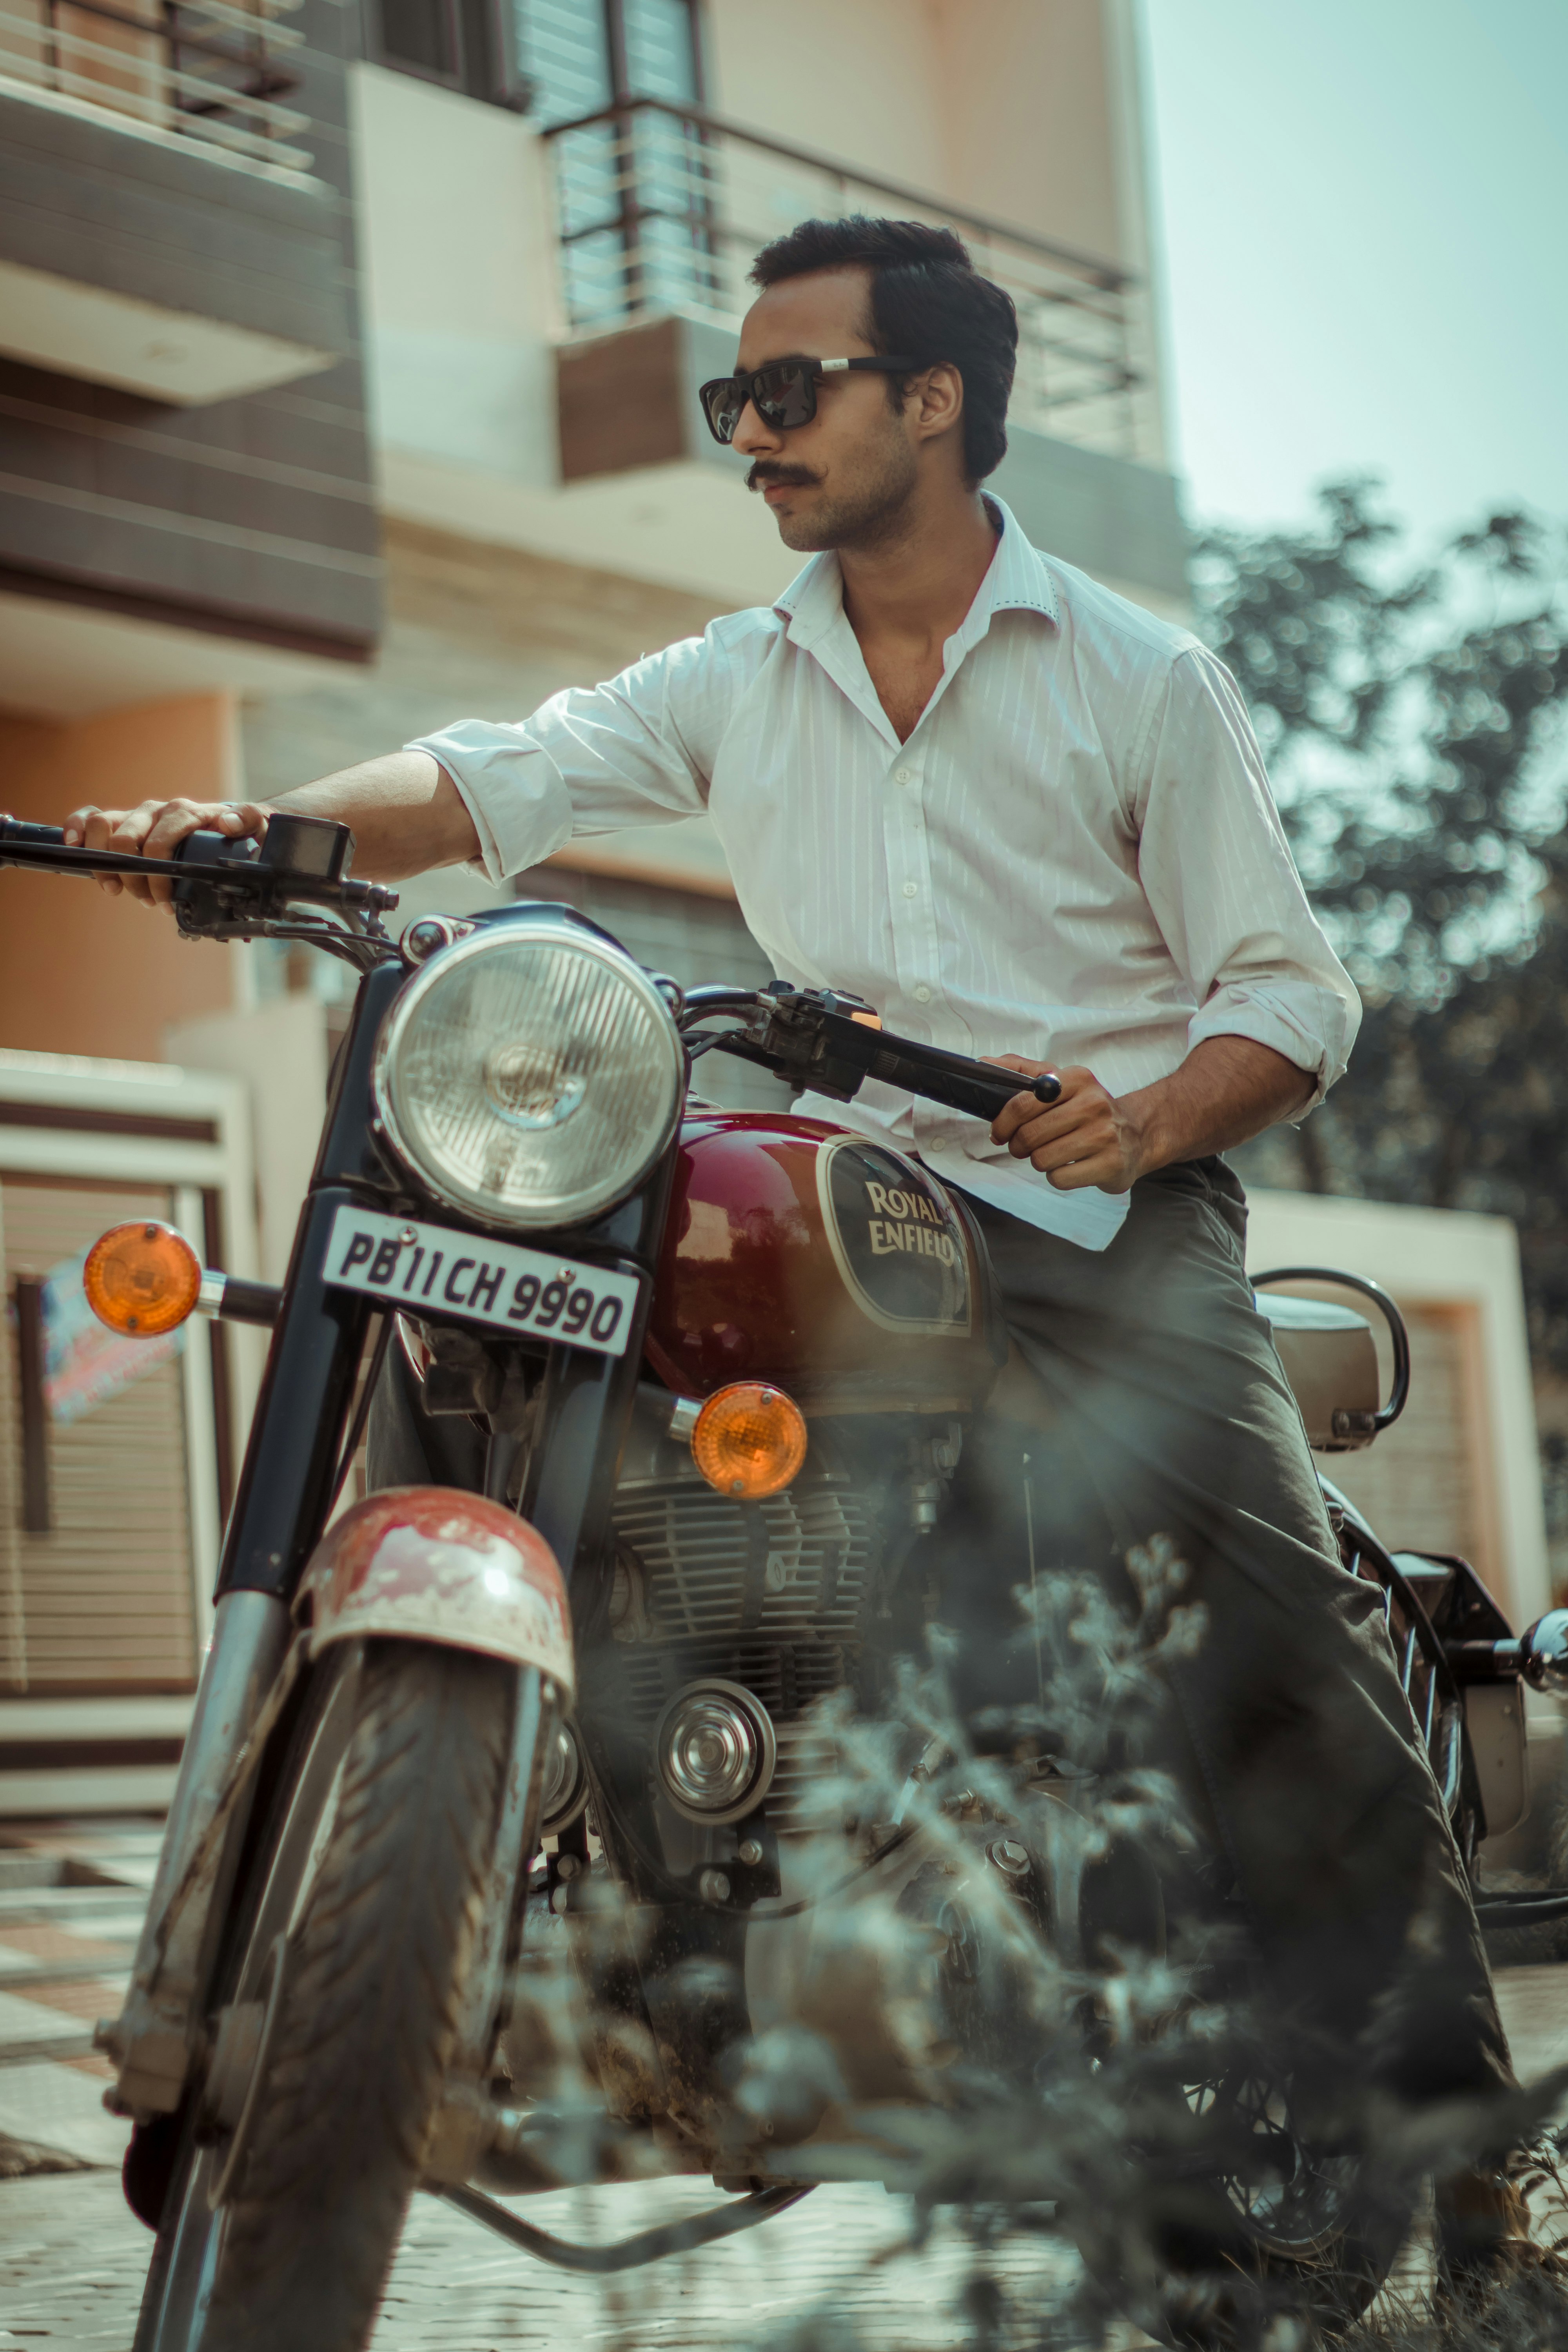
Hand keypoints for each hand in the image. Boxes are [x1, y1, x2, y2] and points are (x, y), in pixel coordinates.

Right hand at [62, 797, 268, 907]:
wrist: (237, 825)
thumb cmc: (243, 832)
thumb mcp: (257, 827)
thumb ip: (248, 821)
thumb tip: (228, 821)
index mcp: (187, 813)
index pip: (158, 842)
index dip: (155, 876)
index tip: (163, 903)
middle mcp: (159, 810)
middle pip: (126, 839)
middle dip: (132, 878)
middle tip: (146, 902)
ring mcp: (140, 814)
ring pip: (104, 826)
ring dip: (104, 864)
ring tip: (117, 890)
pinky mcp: (126, 821)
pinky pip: (93, 817)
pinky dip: (77, 828)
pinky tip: (73, 847)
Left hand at [986, 1057, 1149, 1192]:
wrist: (1136, 1135)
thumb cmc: (1087, 1110)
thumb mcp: (1060, 1081)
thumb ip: (1020, 1070)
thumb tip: (983, 1063)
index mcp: (1077, 1079)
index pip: (1023, 1102)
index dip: (1003, 1122)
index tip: (1000, 1131)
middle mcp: (1094, 1104)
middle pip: (1029, 1135)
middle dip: (1019, 1145)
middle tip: (1025, 1146)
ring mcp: (1104, 1135)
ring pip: (1042, 1159)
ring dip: (1039, 1161)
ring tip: (1053, 1153)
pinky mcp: (1110, 1164)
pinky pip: (1060, 1179)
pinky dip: (1058, 1177)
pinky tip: (1071, 1166)